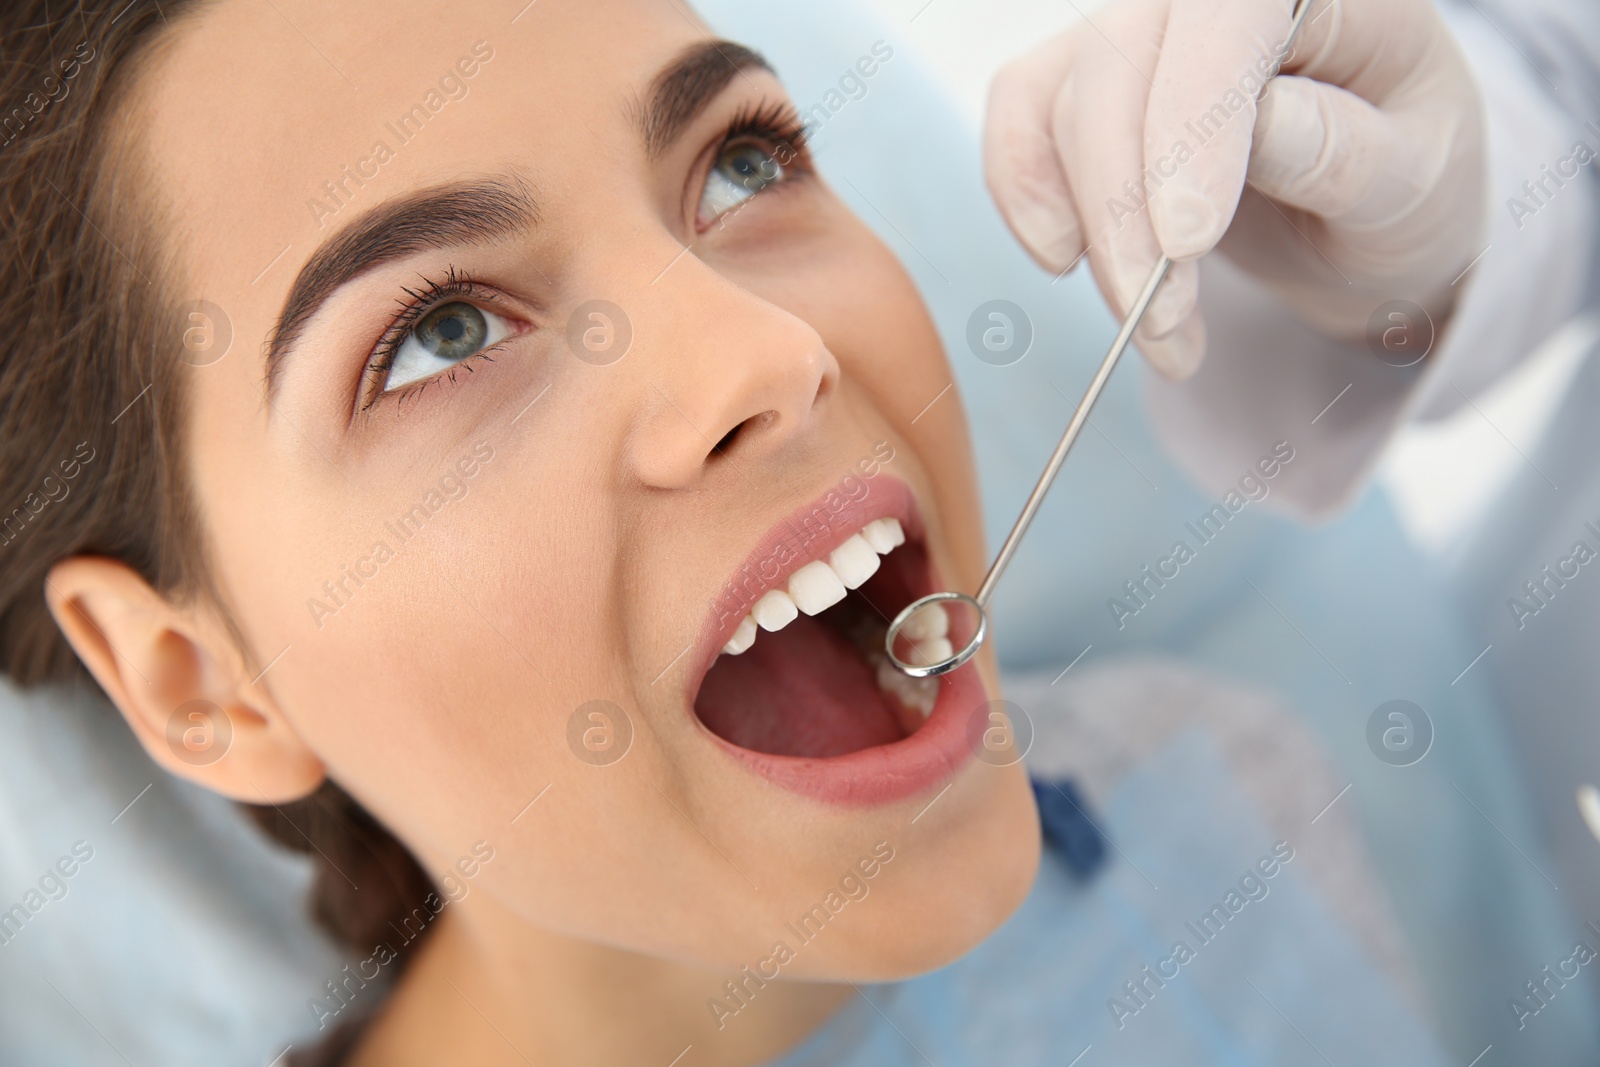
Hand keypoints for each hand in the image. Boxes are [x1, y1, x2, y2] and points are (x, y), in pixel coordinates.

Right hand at [984, 0, 1487, 378]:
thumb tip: (1266, 126)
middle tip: (1162, 321)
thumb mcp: (1416, 180)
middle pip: (1119, 64)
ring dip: (1092, 233)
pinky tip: (1064, 259)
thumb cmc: (1404, 179)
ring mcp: (1140, 35)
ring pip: (1061, 103)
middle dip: (1124, 208)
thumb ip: (1346, 151)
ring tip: (1159, 330)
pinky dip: (1025, 196)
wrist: (1364, 211)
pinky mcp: (1086, 88)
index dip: (1192, 122)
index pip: (1227, 16)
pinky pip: (1021, 117)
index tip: (1185, 241)